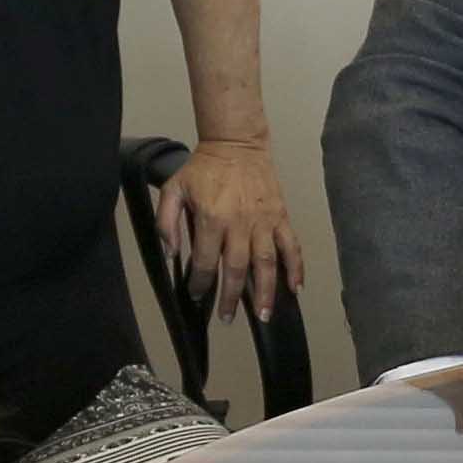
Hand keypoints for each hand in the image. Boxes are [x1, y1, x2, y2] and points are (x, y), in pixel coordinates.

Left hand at [154, 140, 296, 317]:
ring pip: (267, 264)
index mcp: (212, 219)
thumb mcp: (174, 189)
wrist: (236, 144)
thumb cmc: (203, 169)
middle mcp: (240, 224)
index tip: (197, 296)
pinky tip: (295, 288)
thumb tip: (172, 254)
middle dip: (231, 298)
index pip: (206, 262)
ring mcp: (263, 221)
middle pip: (237, 270)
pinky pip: (291, 246)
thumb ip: (166, 222)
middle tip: (227, 318)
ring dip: (266, 292)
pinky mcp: (280, 216)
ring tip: (264, 315)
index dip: (201, 284)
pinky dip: (296, 268)